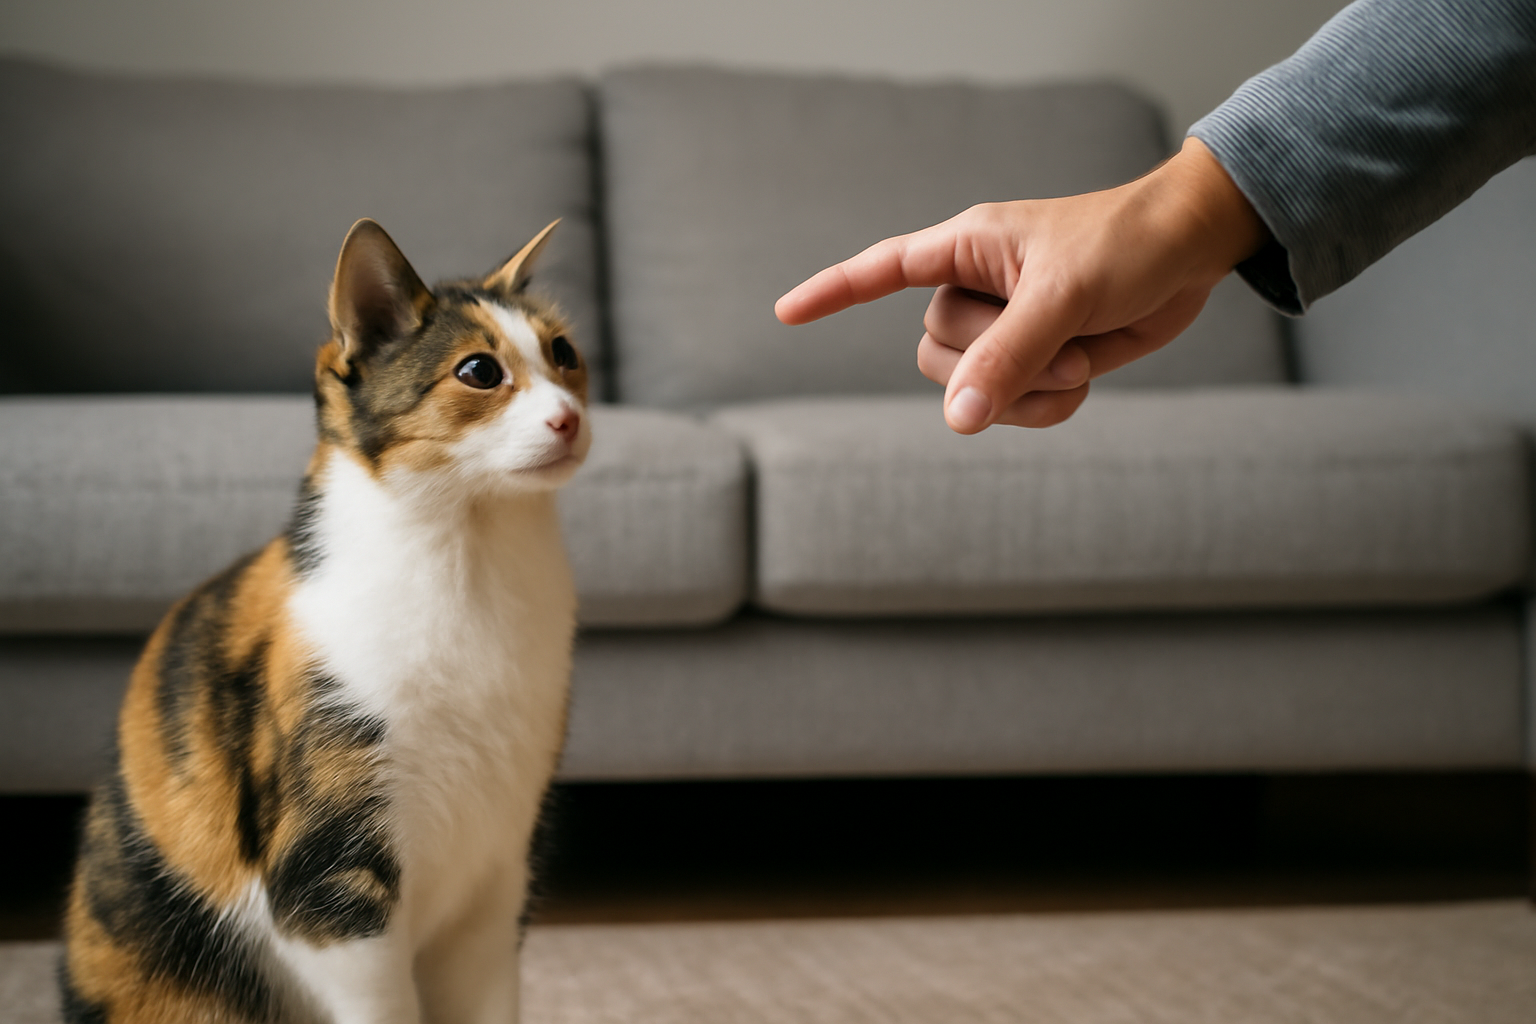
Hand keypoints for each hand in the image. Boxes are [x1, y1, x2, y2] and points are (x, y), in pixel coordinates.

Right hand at [775, 137, 1269, 432]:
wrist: (1193, 253)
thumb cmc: (1126, 244)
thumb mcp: (1064, 296)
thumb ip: (1007, 357)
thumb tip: (954, 421)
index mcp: (966, 247)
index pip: (881, 270)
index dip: (832, 293)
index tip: (785, 313)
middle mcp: (975, 289)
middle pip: (935, 354)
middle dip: (995, 363)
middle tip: (1060, 336)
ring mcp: (1004, 329)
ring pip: (972, 391)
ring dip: (1031, 388)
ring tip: (1080, 355)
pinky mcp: (1036, 361)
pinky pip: (1014, 409)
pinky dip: (1051, 407)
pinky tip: (1086, 375)